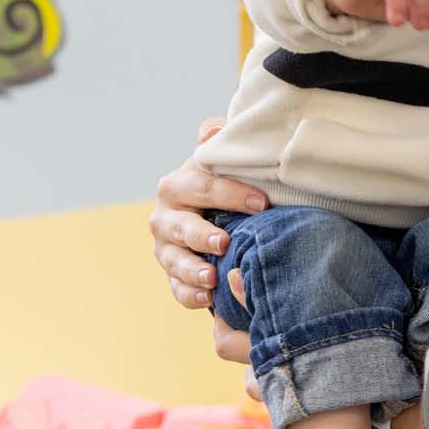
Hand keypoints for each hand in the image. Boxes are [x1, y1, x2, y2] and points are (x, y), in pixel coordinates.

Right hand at [150, 118, 264, 399]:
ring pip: (172, 259)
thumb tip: (215, 129)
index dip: (229, 192)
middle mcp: (168, 214)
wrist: (221, 212)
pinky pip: (175, 287)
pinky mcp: (173, 272)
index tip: (261, 202)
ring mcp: (166, 246)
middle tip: (225, 242)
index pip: (200, 185)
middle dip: (200, 234)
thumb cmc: (232, 183)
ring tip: (212, 278)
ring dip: (191, 269)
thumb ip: (224, 145)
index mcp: (182, 183)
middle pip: (178, 225)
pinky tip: (208, 300)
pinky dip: (189, 294)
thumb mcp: (229, 161)